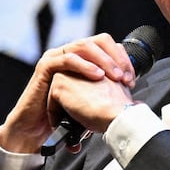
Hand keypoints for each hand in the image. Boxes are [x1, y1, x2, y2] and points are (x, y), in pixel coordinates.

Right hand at [0, 34, 135, 152]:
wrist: (37, 128)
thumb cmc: (62, 115)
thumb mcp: (90, 101)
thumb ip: (104, 92)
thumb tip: (130, 95)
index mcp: (81, 58)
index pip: (107, 46)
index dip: (123, 59)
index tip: (132, 78)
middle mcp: (69, 53)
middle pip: (98, 41)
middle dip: (116, 57)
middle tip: (125, 76)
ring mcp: (56, 57)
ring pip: (84, 46)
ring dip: (103, 60)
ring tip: (115, 76)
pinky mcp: (45, 67)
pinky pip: (67, 59)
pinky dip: (84, 65)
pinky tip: (97, 76)